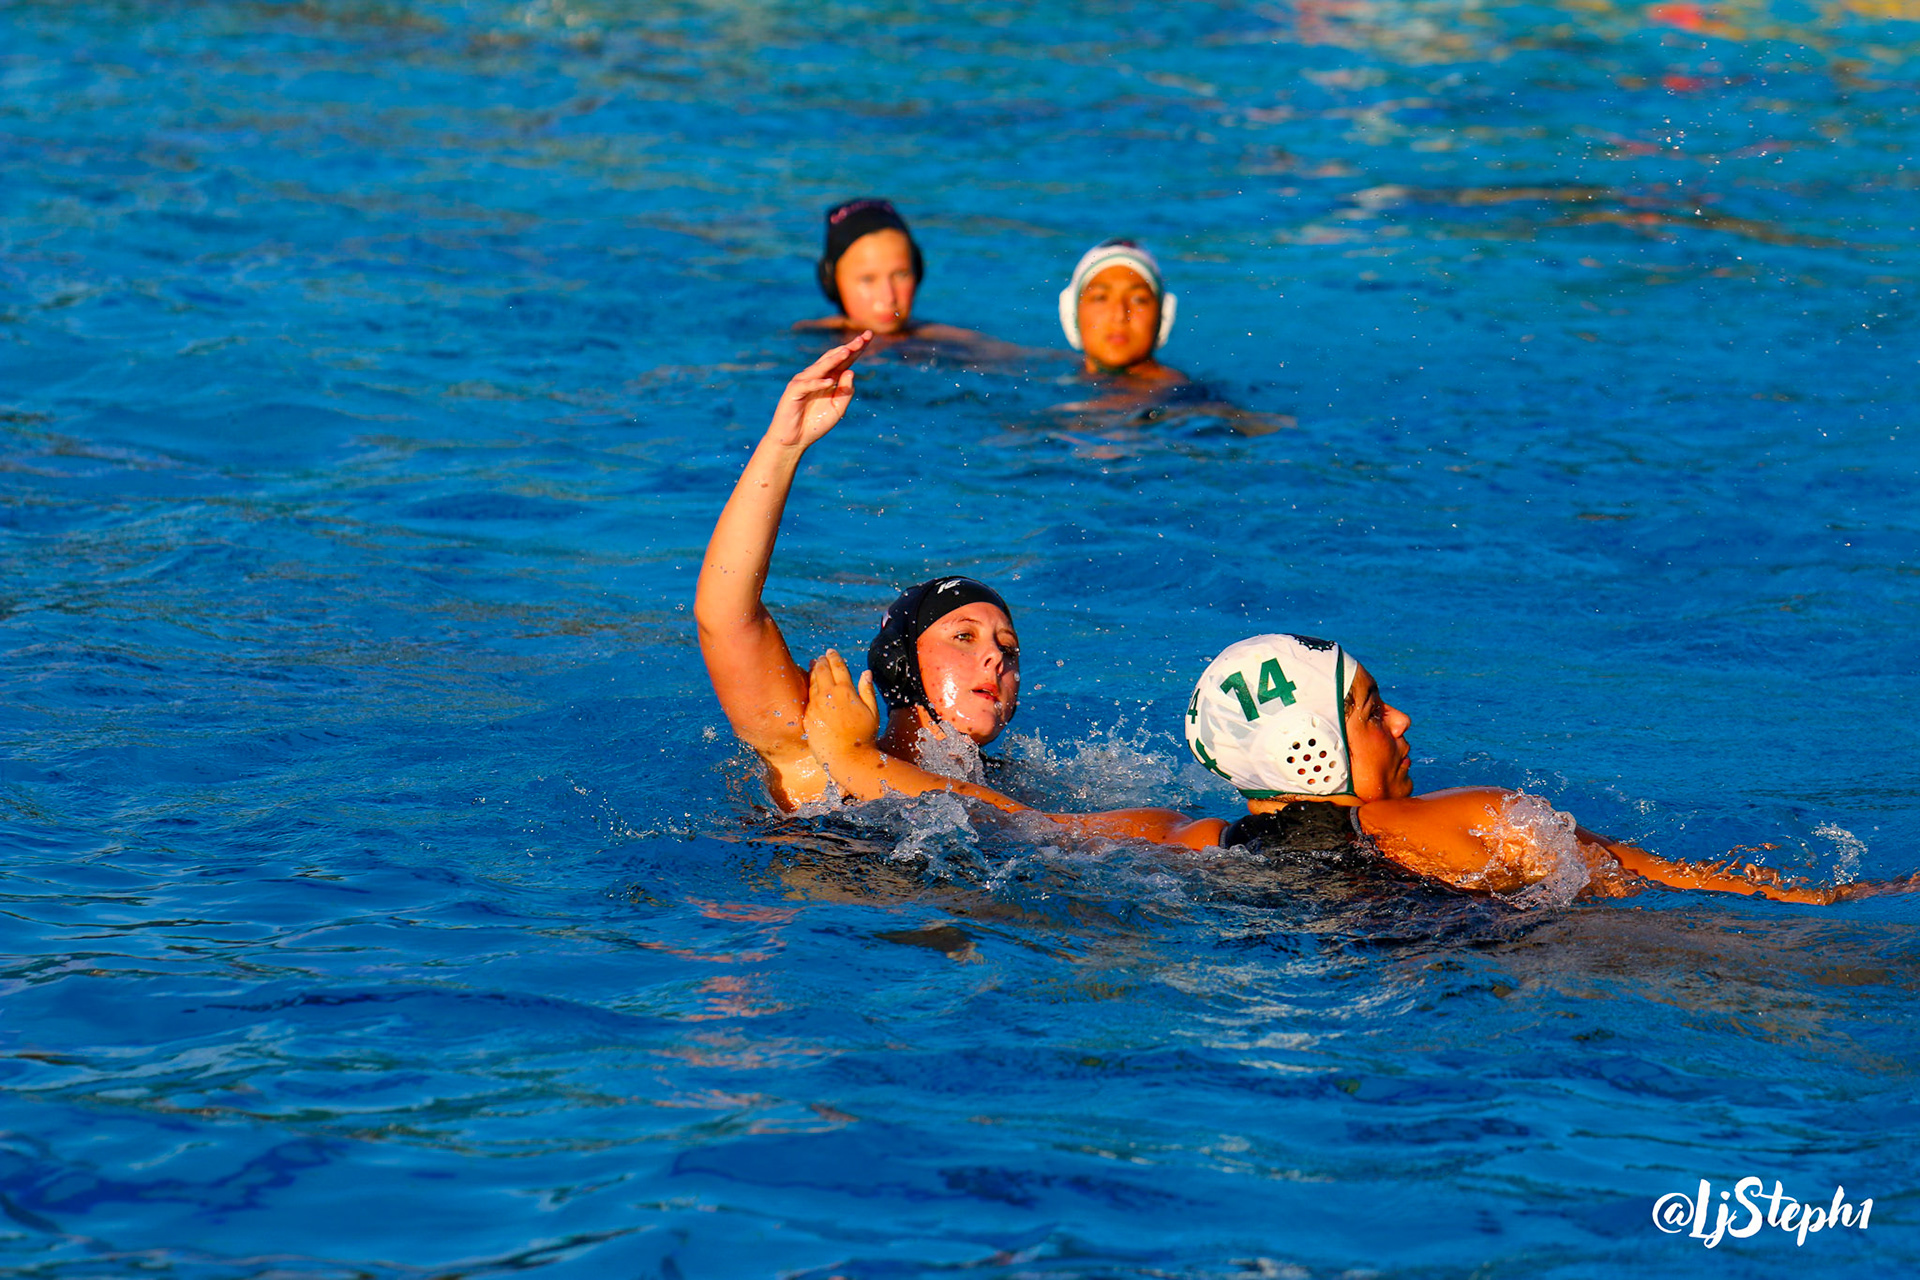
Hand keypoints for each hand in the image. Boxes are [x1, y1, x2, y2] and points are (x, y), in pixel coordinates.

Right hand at [768, 332, 871, 449]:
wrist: (795, 439)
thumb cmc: (816, 423)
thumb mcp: (838, 409)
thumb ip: (845, 392)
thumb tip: (851, 372)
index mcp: (830, 378)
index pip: (845, 360)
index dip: (857, 349)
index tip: (869, 336)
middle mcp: (817, 375)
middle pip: (834, 358)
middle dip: (848, 348)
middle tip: (862, 339)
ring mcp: (804, 381)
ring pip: (821, 367)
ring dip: (834, 359)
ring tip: (847, 351)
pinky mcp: (794, 391)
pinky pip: (807, 385)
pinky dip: (817, 383)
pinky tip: (829, 381)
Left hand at [803, 648, 881, 764]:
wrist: (847, 757)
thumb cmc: (863, 736)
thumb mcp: (872, 712)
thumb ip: (867, 690)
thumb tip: (866, 672)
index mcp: (846, 691)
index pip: (838, 667)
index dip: (834, 657)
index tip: (831, 651)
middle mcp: (829, 695)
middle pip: (821, 671)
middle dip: (821, 661)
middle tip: (821, 657)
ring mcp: (816, 706)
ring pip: (812, 682)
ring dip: (813, 672)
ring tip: (814, 666)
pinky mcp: (808, 716)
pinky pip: (807, 697)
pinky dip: (808, 687)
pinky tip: (809, 686)